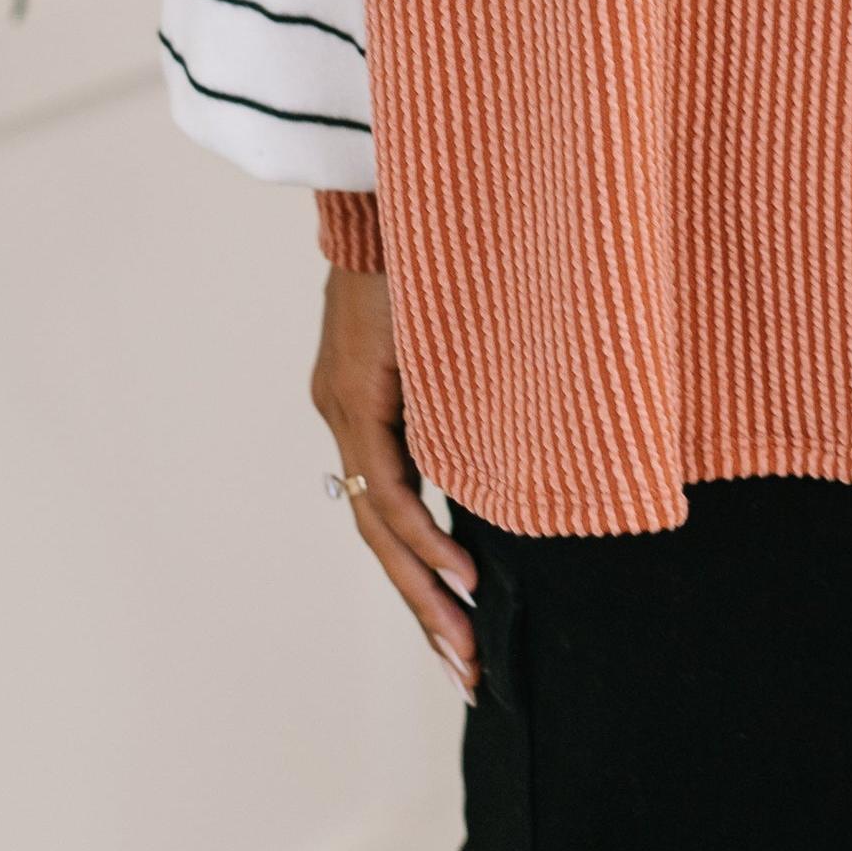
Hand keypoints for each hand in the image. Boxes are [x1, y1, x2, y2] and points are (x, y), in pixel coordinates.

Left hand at [311, 266, 479, 698]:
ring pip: (382, 522)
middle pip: (382, 536)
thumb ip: (458, 390)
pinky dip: (422, 531)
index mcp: (360, 403)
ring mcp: (343, 404)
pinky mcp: (352, 391)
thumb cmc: (428, 243)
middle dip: (426, 609)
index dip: (422, 579)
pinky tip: (459, 572)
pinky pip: (388, 483)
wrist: (388, 179)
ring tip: (464, 646)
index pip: (389, 514)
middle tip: (466, 671)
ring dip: (426, 589)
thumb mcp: (450, 334)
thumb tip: (508, 440)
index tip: (462, 634)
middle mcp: (343, 412)